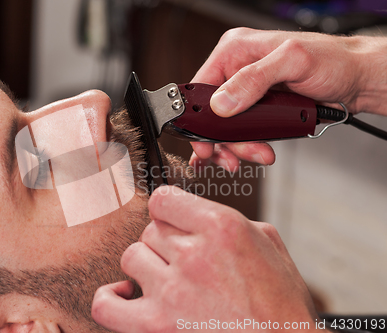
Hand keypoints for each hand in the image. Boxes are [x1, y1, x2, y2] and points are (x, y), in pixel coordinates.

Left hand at [92, 186, 319, 332]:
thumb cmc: (282, 304)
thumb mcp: (270, 244)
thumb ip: (230, 219)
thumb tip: (199, 215)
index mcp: (221, 226)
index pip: (163, 199)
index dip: (168, 210)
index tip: (174, 222)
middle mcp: (193, 254)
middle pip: (150, 229)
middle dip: (167, 242)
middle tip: (187, 261)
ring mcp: (172, 291)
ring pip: (131, 256)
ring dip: (147, 266)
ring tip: (168, 279)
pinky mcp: (156, 325)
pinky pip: (106, 304)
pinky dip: (110, 297)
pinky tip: (126, 294)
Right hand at [190, 27, 386, 168]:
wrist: (356, 79)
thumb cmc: (332, 60)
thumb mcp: (293, 62)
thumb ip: (254, 79)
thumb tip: (222, 102)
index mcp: (235, 51)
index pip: (201, 87)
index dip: (199, 118)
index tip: (205, 143)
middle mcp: (236, 70)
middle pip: (212, 114)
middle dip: (224, 140)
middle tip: (235, 157)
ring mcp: (246, 91)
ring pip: (226, 127)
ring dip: (239, 146)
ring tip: (259, 153)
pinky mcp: (257, 107)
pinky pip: (241, 131)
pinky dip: (247, 145)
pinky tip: (256, 151)